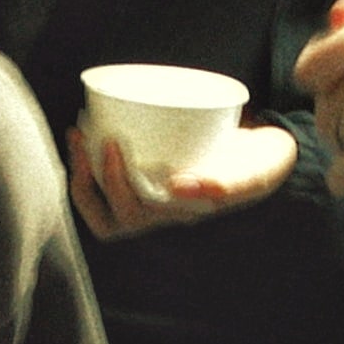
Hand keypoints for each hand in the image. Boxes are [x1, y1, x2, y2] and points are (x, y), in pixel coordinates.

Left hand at [66, 123, 295, 240]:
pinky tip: (86, 128)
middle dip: (87, 176)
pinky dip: (88, 161)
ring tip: (76, 135)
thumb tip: (177, 188)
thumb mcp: (252, 173)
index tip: (113, 142)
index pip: (128, 214)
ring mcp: (150, 197)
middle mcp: (159, 214)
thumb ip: (226, 182)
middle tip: (82, 133)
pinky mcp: (145, 176)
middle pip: (107, 214)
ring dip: (80, 174)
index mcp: (176, 215)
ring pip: (100, 204)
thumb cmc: (259, 162)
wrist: (267, 150)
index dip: (110, 183)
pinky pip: (103, 184)